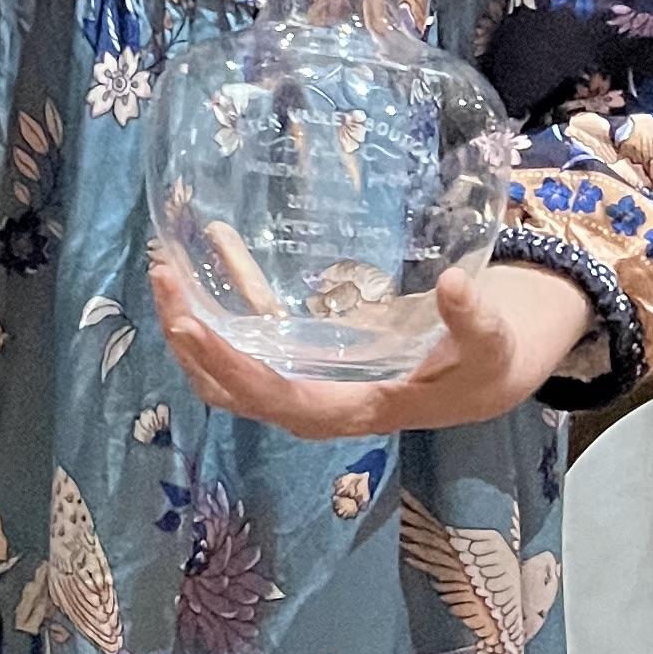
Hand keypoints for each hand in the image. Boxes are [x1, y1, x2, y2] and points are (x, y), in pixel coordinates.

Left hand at [146, 247, 598, 444]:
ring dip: (193, 321)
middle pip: (231, 386)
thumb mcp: (491, 344)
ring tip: (163, 266)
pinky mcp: (303, 354)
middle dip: (190, 339)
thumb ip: (474, 320)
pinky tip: (213, 244)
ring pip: (229, 365)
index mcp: (350, 409)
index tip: (189, 325)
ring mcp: (302, 379)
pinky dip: (227, 296)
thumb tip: (453, 285)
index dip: (226, 364)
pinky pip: (252, 332)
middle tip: (161, 278)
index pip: (273, 396)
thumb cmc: (485, 365)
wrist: (485, 376)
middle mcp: (314, 402)